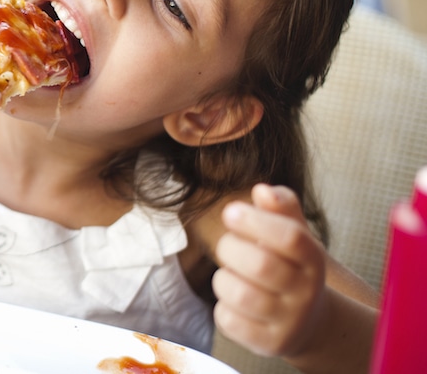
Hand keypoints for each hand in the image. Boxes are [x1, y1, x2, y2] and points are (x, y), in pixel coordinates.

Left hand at [212, 184, 327, 357]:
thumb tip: (263, 191)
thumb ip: (281, 207)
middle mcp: (306, 293)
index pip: (290, 237)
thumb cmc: (289, 265)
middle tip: (227, 246)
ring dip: (223, 278)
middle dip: (231, 248)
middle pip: (261, 265)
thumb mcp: (292, 234)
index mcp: (313, 260)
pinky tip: (233, 301)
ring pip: (240, 294)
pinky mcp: (269, 344)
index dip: (255, 221)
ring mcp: (289, 322)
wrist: (307, 320)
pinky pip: (229, 321)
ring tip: (232, 274)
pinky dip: (222, 306)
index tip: (230, 212)